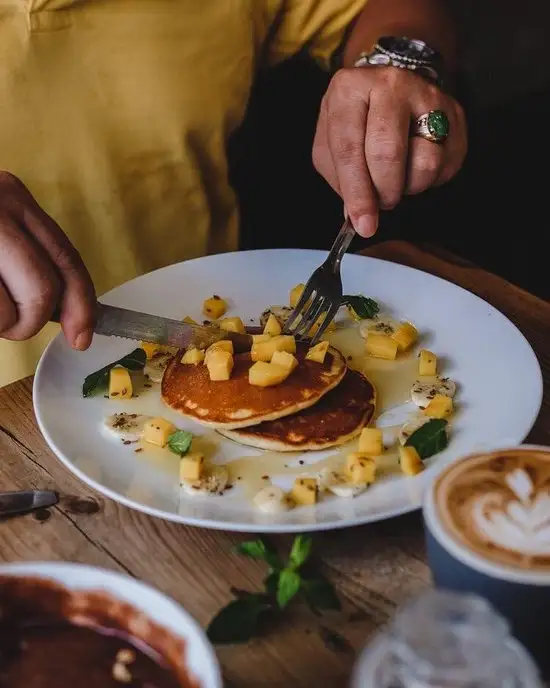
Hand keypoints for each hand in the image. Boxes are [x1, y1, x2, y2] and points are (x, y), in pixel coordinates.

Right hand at [0, 172, 95, 348]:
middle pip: (45, 289)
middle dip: (33, 320)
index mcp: (14, 197)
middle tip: (12, 324)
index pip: (67, 258)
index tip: (84, 336)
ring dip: (5, 325)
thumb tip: (68, 312)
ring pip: (16, 309)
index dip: (83, 304)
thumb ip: (28, 255)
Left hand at [312, 66, 466, 237]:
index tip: (363, 224)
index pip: (349, 148)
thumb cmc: (355, 123)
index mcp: (350, 90)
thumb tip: (358, 216)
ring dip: (410, 185)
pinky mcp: (454, 113)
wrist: (388, 90)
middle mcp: (389, 84)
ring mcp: (427, 95)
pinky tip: (416, 167)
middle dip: (384, 191)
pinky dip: (432, 179)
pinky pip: (449, 164)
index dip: (357, 193)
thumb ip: (340, 179)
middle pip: (389, 154)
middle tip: (382, 200)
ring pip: (426, 161)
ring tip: (399, 177)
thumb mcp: (330, 145)